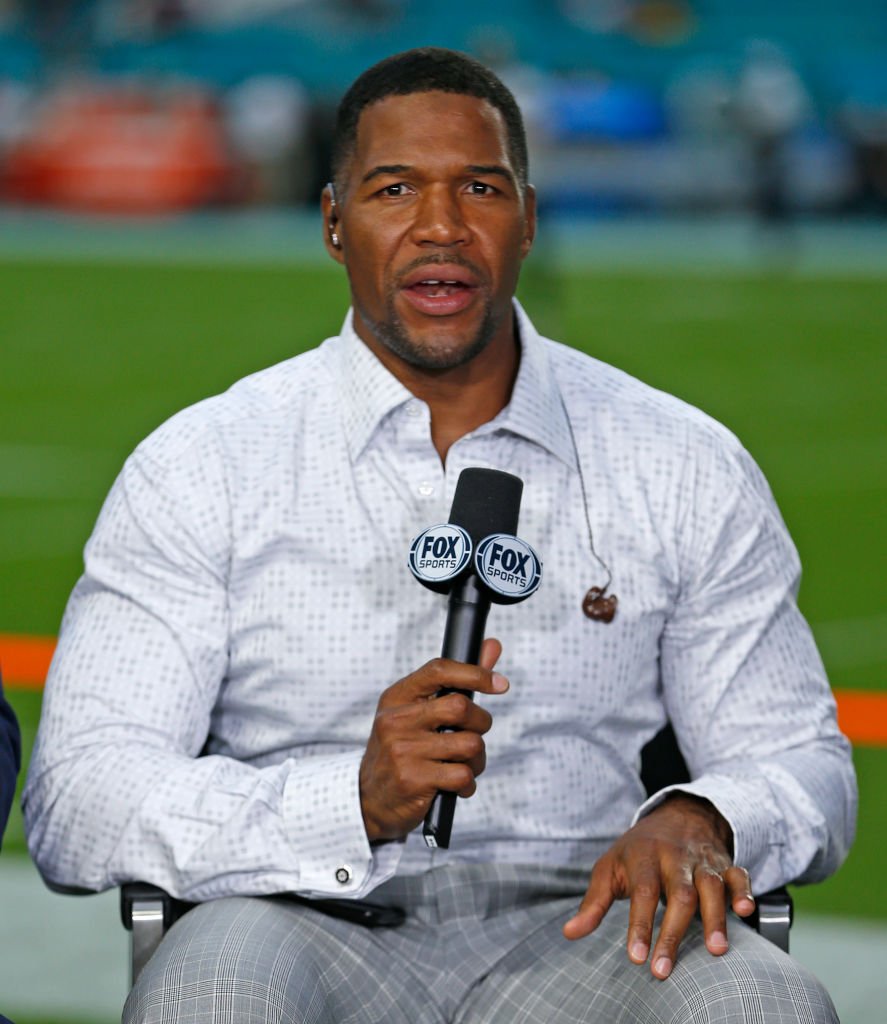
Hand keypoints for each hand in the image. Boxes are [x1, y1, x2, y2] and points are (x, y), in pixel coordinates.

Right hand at [359, 638, 506, 842]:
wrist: (371, 800)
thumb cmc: (403, 750)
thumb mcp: (418, 712)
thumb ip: (458, 680)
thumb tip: (492, 646)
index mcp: (398, 697)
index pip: (438, 670)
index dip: (474, 672)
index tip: (499, 683)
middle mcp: (397, 720)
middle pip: (460, 707)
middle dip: (480, 723)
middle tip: (472, 734)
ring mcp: (402, 750)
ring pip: (469, 744)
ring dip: (477, 759)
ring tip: (463, 764)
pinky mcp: (412, 779)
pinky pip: (463, 775)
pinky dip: (468, 783)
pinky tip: (455, 785)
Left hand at [563, 793, 755, 978]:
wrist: (677, 814)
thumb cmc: (638, 851)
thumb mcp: (610, 868)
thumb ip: (594, 902)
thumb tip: (570, 932)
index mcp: (644, 856)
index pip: (642, 892)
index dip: (639, 925)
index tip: (636, 957)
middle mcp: (675, 857)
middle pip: (678, 894)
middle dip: (672, 933)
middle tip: (664, 969)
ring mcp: (702, 861)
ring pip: (711, 886)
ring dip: (715, 917)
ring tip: (715, 950)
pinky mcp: (725, 865)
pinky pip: (739, 875)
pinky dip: (744, 891)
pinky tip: (745, 911)